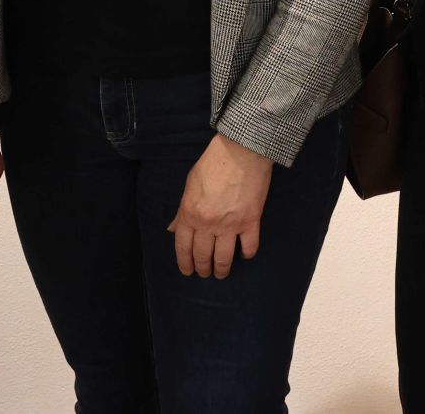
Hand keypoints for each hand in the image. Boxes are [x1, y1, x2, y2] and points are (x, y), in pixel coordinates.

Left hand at [168, 133, 274, 278]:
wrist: (242, 151)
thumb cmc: (213, 163)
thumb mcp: (190, 184)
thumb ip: (182, 210)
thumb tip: (174, 229)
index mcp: (190, 213)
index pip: (183, 246)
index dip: (184, 262)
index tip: (187, 271)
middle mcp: (208, 223)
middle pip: (203, 255)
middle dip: (203, 269)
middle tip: (205, 273)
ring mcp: (230, 224)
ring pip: (224, 258)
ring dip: (222, 269)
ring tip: (222, 273)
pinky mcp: (251, 221)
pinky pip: (249, 247)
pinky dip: (246, 254)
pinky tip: (244, 254)